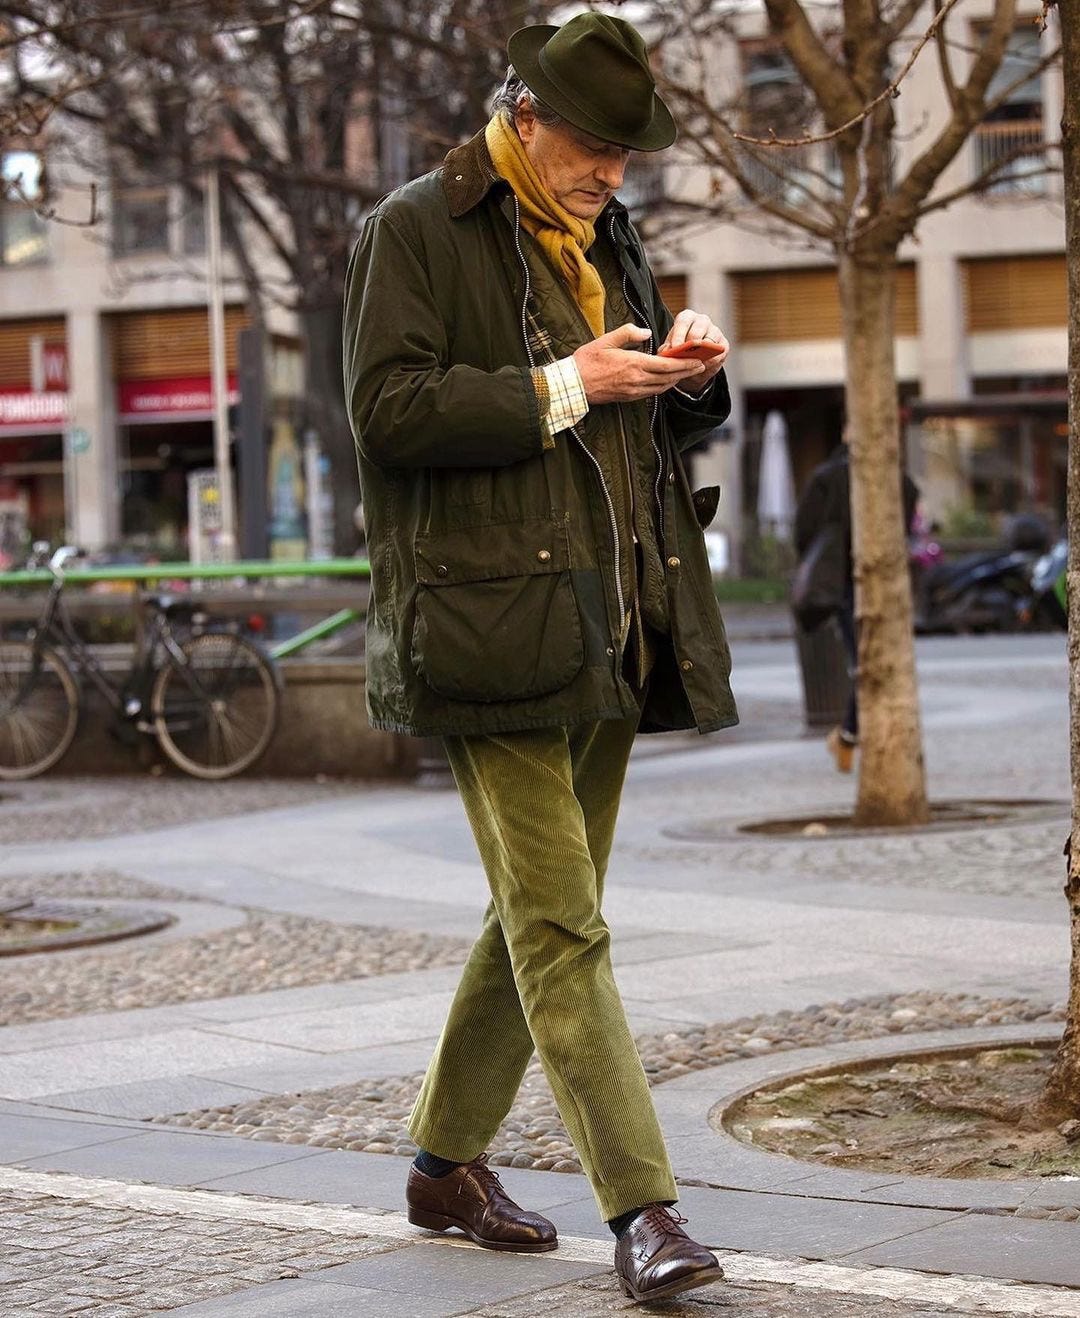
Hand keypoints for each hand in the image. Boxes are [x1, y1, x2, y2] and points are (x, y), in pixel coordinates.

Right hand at [573, 323, 707, 404]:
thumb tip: (647, 332)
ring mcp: (633, 391)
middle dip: (687, 372)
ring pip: (662, 387)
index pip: (667, 365)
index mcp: (634, 363)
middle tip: (701, 366)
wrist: (573, 385)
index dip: (685, 363)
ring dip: (677, 380)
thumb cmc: (587, 361)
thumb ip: (629, 333)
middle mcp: (637, 380)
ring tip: (688, 372)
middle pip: (669, 378)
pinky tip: (668, 380)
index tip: (698, 359)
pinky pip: (652, 393)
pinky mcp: (629, 397)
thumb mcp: (607, 340)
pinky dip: (664, 386)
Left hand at [660, 309, 729, 388]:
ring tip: (692, 365)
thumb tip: (666, 351)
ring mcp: (715, 331)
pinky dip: (710, 363)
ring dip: (700, 355)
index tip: (675, 348)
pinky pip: (718, 354)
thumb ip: (666, 349)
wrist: (693, 363)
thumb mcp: (670, 349)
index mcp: (687, 317)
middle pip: (697, 332)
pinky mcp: (724, 345)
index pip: (683, 322)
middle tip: (683, 358)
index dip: (679, 335)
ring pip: (709, 343)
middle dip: (690, 346)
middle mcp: (702, 320)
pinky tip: (702, 368)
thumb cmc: (679, 351)